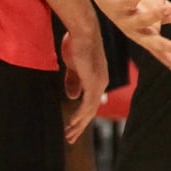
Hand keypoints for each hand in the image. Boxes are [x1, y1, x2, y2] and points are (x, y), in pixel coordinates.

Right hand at [58, 27, 107, 142]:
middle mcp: (101, 82)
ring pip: (90, 110)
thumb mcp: (73, 66)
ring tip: (69, 135)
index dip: (81, 117)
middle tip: (70, 139)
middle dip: (80, 126)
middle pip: (91, 110)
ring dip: (79, 124)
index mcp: (97, 79)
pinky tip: (73, 123)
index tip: (71, 128)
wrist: (82, 31)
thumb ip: (73, 81)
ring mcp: (99, 82)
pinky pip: (88, 102)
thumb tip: (72, 98)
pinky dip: (81, 114)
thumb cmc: (76, 44)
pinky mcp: (94, 80)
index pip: (90, 103)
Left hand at [88, 0, 170, 76]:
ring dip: (155, 15)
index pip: (160, 52)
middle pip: (150, 41)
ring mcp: (125, 18)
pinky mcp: (118, 4)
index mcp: (147, 35)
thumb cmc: (138, 5)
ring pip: (141, 20)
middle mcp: (135, 30)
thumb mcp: (162, 10)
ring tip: (170, 9)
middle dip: (163, 45)